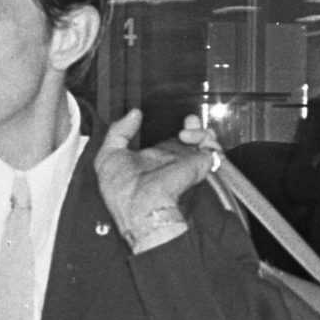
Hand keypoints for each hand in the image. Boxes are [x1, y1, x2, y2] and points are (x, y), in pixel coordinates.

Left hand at [94, 108, 219, 249]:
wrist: (140, 204)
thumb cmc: (121, 189)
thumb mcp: (108, 155)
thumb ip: (119, 131)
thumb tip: (134, 114)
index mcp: (152, 160)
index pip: (166, 142)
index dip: (168, 128)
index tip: (166, 118)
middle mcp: (172, 161)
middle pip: (188, 140)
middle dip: (191, 125)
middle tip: (187, 119)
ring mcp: (187, 162)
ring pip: (204, 140)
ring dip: (198, 128)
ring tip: (187, 126)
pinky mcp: (200, 163)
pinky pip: (211, 145)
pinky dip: (202, 134)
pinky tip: (186, 135)